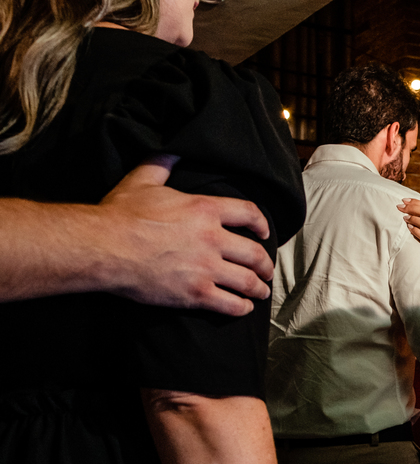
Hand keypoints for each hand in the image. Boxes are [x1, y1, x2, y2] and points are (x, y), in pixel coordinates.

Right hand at [99, 155, 274, 315]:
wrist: (102, 247)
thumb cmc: (120, 214)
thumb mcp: (142, 180)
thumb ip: (162, 164)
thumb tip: (172, 149)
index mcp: (204, 209)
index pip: (249, 214)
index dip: (262, 224)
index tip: (264, 232)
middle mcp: (212, 239)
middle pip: (255, 254)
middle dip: (265, 265)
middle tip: (267, 271)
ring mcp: (206, 268)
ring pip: (248, 282)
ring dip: (259, 288)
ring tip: (260, 292)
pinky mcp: (195, 293)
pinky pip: (230, 304)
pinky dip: (242, 307)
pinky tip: (243, 308)